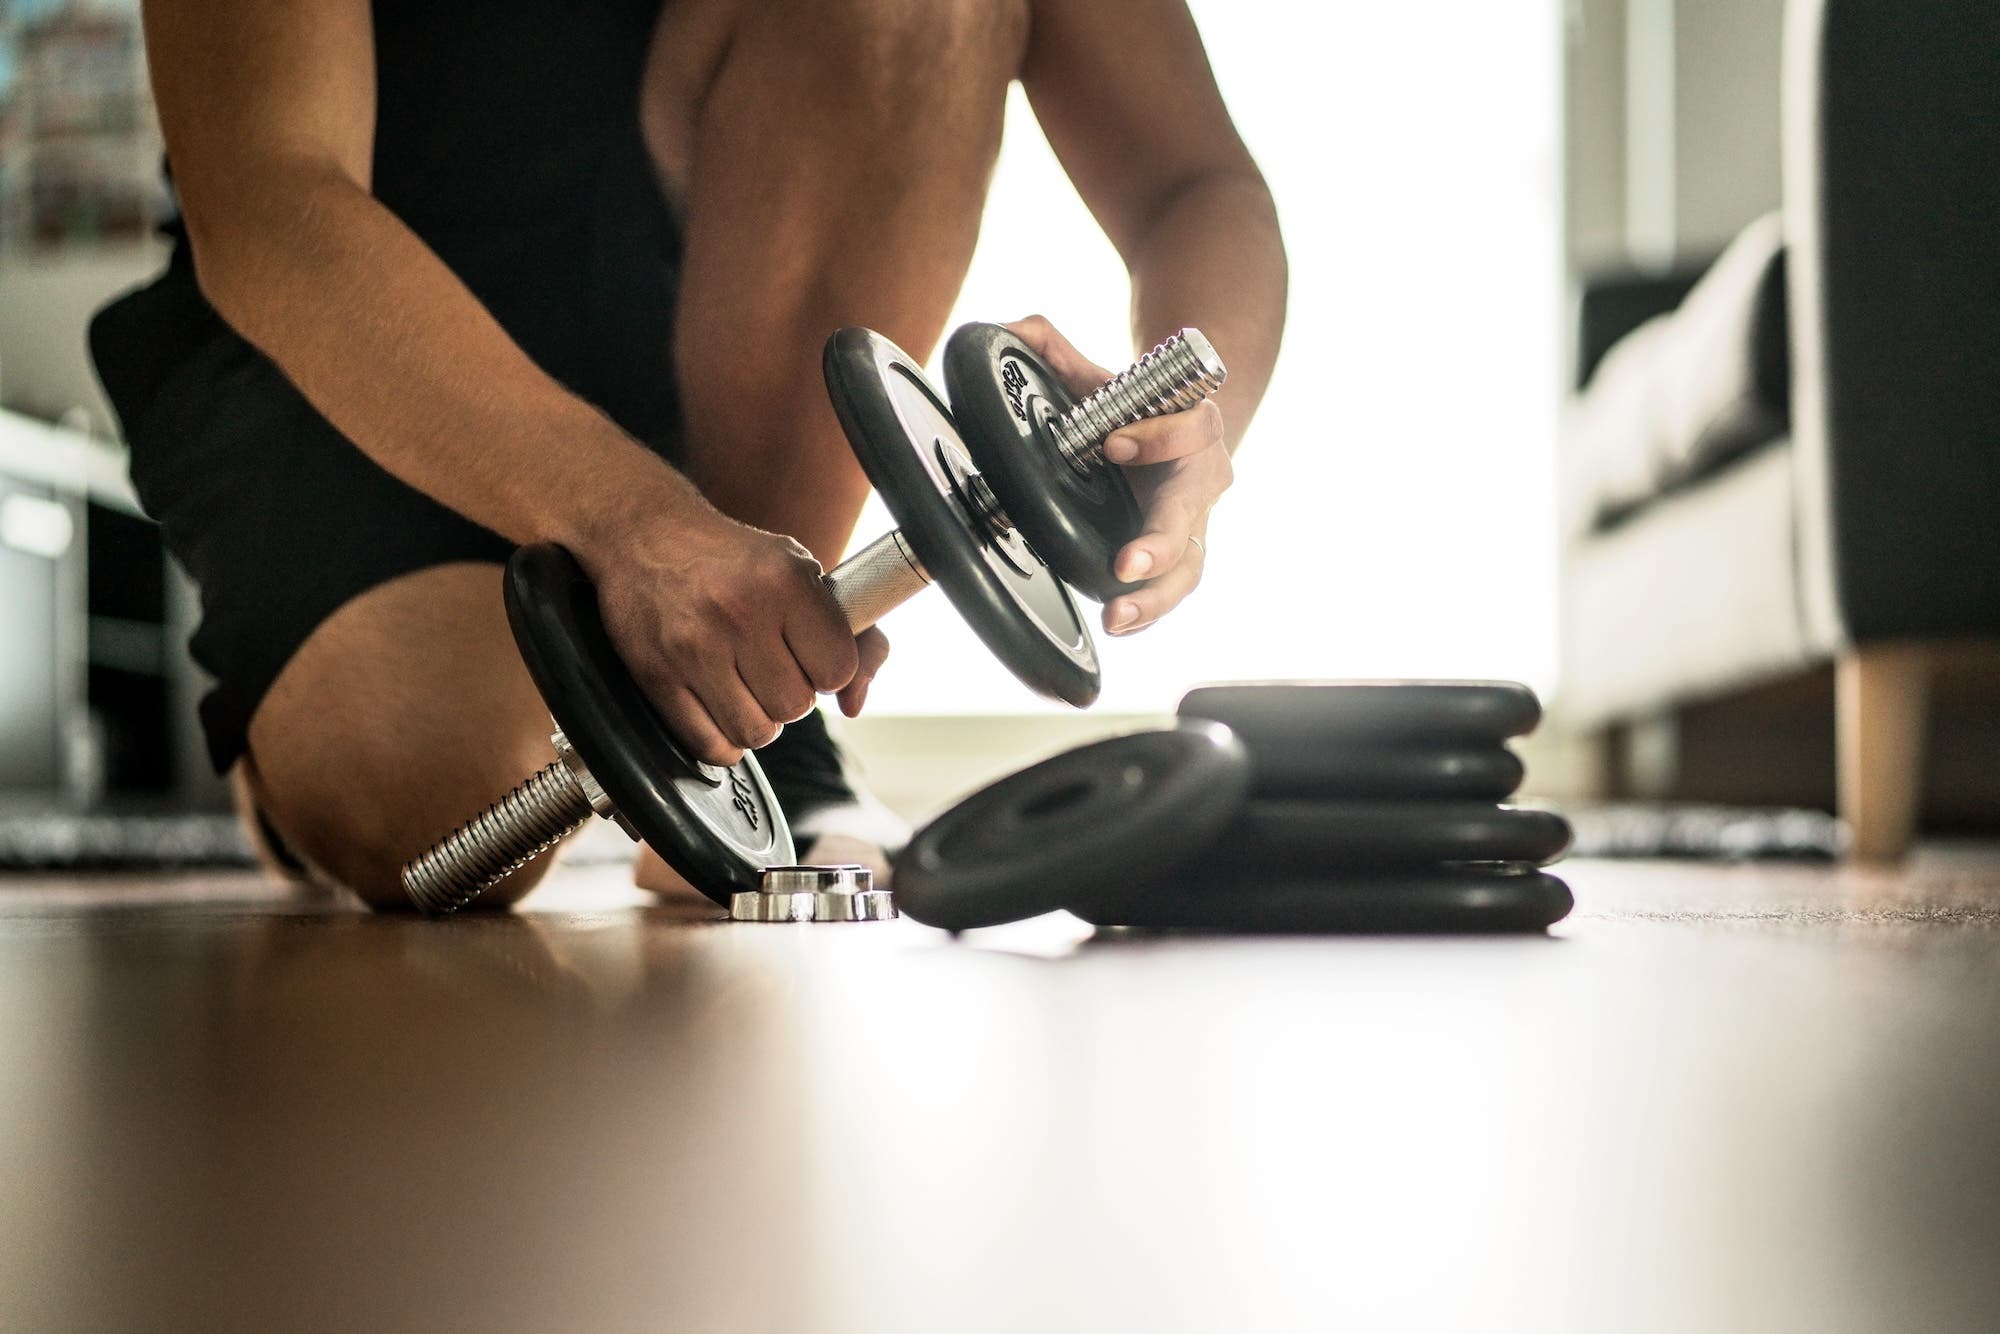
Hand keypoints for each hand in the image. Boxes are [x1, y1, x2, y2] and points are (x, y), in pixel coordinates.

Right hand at [572, 483, 888, 765]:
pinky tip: (721, 706)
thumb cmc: (735, 560)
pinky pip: (710, 746)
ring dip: (758, 718)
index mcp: (784, 581)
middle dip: (792, 693)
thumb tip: (855, 705)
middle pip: (795, 707)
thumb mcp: (804, 575)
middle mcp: (739, 613)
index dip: (830, 669)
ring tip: (745, 684)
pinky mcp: (657, 676)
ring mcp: (693, 648)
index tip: (811, 654)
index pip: (838, 670)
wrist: (646, 536)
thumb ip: (857, 637)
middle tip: (773, 666)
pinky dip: (724, 739)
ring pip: (756, 733)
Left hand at [1006, 316, 1231, 634]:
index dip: (1155, 435)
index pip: (1190, 429)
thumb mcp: (1097, 379)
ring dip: (1156, 595)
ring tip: (1118, 615)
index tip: (1110, 442)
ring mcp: (1193, 524)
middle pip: (1192, 512)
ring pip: (1189, 564)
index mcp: (1192, 426)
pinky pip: (1173, 589)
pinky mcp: (1178, 557)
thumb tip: (1007, 329)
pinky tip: (1119, 624)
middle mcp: (1201, 479)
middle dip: (1160, 541)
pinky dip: (1148, 609)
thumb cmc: (1133, 411)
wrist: (1172, 436)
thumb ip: (1052, 348)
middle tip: (1127, 565)